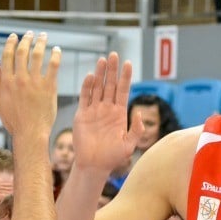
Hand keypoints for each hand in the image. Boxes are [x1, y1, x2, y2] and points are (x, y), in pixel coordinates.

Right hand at [0, 32, 60, 137]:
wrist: (30, 133)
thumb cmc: (14, 121)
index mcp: (6, 81)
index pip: (7, 56)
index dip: (11, 43)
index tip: (15, 36)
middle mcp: (19, 79)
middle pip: (22, 52)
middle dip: (26, 39)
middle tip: (31, 34)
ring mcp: (34, 83)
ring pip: (37, 55)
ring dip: (40, 42)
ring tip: (43, 36)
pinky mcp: (48, 88)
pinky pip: (53, 66)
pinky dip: (55, 55)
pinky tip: (57, 50)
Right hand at [72, 53, 144, 172]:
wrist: (94, 165)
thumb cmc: (113, 157)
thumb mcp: (129, 144)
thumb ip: (136, 129)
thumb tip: (138, 113)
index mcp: (119, 114)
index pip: (124, 91)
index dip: (126, 77)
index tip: (128, 64)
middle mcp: (107, 109)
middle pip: (111, 85)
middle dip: (113, 70)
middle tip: (114, 55)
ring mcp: (94, 110)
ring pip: (98, 88)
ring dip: (100, 74)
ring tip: (103, 60)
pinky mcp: (82, 114)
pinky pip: (85, 98)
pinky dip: (87, 87)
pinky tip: (90, 76)